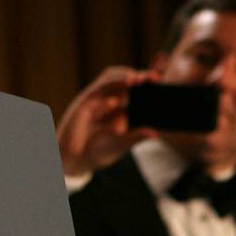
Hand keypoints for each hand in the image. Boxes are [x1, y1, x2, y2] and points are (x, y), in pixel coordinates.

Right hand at [56, 65, 157, 180]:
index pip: (136, 88)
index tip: (160, 79)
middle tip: (154, 77)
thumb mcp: (121, 144)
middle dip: (138, 75)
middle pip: (124, 78)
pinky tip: (117, 98)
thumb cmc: (98, 151)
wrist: (75, 160)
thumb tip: (155, 133)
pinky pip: (97, 90)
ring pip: (110, 78)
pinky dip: (109, 87)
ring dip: (123, 75)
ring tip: (137, 78)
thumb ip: (136, 137)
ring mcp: (96, 99)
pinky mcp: (84, 102)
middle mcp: (109, 100)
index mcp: (121, 108)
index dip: (147, 81)